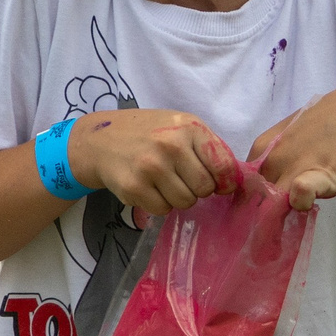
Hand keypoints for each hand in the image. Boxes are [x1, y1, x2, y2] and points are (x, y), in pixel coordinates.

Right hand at [67, 108, 240, 213]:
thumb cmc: (148, 133)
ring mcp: (150, 167)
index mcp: (188, 127)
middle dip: (198, 190)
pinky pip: (162, 210)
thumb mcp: (180, 126)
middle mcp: (170, 145)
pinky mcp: (133, 187)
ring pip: (185, 202)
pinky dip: (159, 204)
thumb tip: (236, 180)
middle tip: (184, 180)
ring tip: (164, 182)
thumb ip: (207, 147)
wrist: (100, 140)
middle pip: (204, 189)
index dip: (226, 181)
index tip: (220, 185)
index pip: (223, 165)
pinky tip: (149, 188)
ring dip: (178, 198)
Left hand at [250, 79, 335, 209]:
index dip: (252, 199)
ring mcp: (292, 167)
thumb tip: (268, 185)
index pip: (244, 183)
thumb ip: (277, 159)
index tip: (263, 208)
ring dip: (280, 213)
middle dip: (262, 212)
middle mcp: (271, 158)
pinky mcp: (317, 176)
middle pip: (255, 196)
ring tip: (295, 212)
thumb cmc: (327, 127)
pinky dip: (301, 202)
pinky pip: (299, 196)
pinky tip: (312, 200)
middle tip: (279, 219)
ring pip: (272, 202)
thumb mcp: (291, 137)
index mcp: (261, 148)